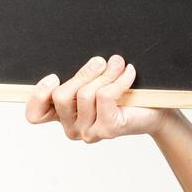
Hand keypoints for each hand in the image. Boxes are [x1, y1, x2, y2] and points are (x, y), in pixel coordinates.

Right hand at [24, 54, 167, 141]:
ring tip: (119, 65)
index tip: (53, 77)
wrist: (156, 111)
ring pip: (85, 94)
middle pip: (61, 96)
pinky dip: (118, 79)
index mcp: (63, 115)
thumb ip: (82, 75)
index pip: (35, 115)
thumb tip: (89, 59)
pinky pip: (105, 96)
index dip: (38, 95)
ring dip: (105, 74)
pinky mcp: (108, 129)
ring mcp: (89, 132)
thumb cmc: (125, 95)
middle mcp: (72, 128)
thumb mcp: (96, 81)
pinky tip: (129, 73)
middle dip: (83, 73)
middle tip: (101, 61)